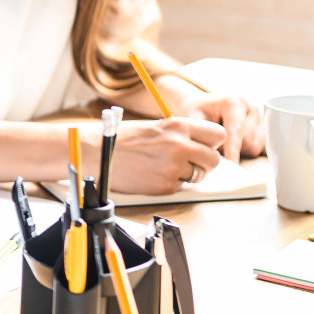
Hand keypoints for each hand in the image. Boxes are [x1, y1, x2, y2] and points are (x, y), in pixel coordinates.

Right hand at [107, 118, 227, 195]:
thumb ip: (179, 135)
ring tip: (166, 168)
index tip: (203, 147)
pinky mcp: (165, 185)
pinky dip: (171, 183)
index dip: (211, 144)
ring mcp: (173, 166)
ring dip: (188, 174)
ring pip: (199, 176)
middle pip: (214, 160)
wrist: (96, 153)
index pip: (218, 135)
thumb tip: (200, 147)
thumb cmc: (121, 139)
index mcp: (177, 126)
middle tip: (189, 163)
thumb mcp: (155, 127)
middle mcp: (179, 145)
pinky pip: (181, 187)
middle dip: (204, 164)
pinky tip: (154, 175)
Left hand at [173, 89, 265, 159]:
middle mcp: (252, 108)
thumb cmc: (196, 112)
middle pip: (248, 141)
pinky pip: (262, 149)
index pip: (236, 131)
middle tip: (214, 145)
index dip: (232, 149)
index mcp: (235, 103)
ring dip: (239, 151)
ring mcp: (261, 119)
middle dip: (230, 149)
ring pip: (256, 147)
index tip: (232, 164)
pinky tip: (236, 147)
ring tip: (224, 143)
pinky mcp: (265, 130)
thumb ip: (202, 133)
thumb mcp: (192, 118)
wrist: (202, 106)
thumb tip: (212, 152)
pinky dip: (248, 152)